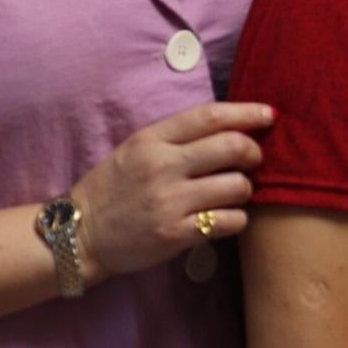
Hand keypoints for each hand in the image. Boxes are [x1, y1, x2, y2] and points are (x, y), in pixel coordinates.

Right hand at [71, 98, 269, 278]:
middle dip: (254, 152)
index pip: (211, 116)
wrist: (79, 235)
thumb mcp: (135, 149)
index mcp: (152, 140)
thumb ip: (176, 137)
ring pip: (238, 186)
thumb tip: (229, 127)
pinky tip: (225, 218)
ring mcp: (170, 202)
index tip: (268, 115)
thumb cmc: (112, 189)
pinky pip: (229, 221)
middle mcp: (163, 167)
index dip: (247, 112)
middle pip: (233, 147)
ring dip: (245, 189)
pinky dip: (237, 219)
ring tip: (233, 194)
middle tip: (253, 160)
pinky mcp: (176, 234)